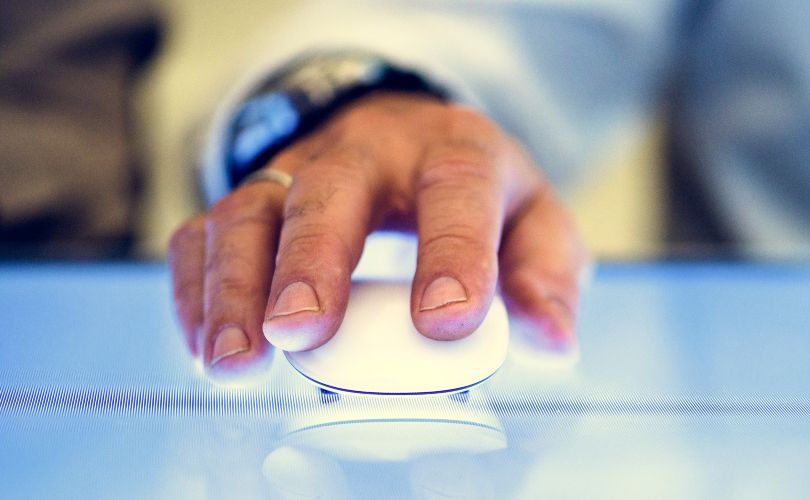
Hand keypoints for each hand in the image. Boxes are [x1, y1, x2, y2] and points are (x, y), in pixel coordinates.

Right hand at [168, 92, 589, 382]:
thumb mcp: (533, 222)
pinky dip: (196, 290)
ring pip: (250, 211)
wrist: (408, 139)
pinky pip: (204, 233)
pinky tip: (207, 346)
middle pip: (329, 191)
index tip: (444, 323)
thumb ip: (545, 278)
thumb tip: (550, 342)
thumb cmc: (475, 193)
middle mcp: (368, 153)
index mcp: (453, 153)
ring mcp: (300, 172)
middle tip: (301, 332)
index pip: (455, 190)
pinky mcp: (254, 199)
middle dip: (311, 261)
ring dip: (234, 287)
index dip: (452, 254)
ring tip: (237, 361)